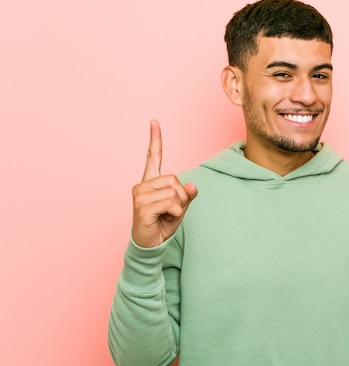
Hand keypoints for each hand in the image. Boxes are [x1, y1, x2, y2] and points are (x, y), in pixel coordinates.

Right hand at [131, 120, 197, 247]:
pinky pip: (170, 204)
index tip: (154, 122)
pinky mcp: (141, 207)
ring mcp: (140, 195)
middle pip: (175, 179)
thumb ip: (186, 195)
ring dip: (178, 207)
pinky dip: (175, 214)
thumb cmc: (163, 223)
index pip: (153, 157)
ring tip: (167, 215)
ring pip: (174, 192)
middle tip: (172, 210)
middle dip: (182, 197)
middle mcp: (142, 185)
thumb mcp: (180, 207)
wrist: (150, 243)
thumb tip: (192, 186)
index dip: (155, 140)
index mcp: (151, 182)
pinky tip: (164, 219)